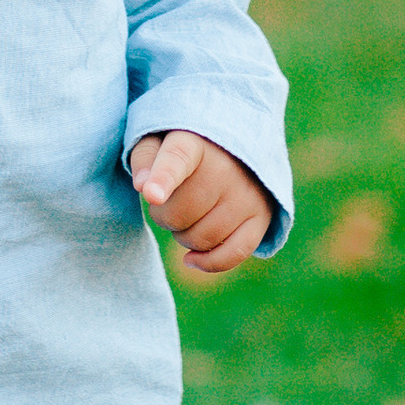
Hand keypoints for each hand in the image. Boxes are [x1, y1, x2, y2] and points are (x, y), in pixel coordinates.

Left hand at [128, 131, 271, 278]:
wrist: (234, 147)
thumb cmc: (185, 149)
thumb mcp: (158, 141)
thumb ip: (144, 158)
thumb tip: (143, 187)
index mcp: (194, 143)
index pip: (177, 160)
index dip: (163, 178)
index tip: (151, 194)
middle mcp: (226, 168)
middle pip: (181, 213)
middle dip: (163, 215)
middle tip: (165, 203)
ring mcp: (246, 194)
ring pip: (203, 238)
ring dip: (183, 236)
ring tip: (184, 216)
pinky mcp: (261, 216)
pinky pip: (234, 253)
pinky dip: (209, 262)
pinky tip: (190, 259)